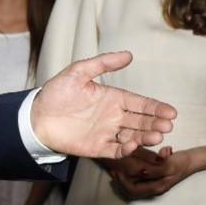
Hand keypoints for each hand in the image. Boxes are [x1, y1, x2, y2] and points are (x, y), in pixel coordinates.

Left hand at [31, 52, 175, 158]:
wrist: (35, 116)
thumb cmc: (55, 93)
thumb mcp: (77, 72)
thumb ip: (102, 63)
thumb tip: (128, 54)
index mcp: (113, 98)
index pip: (140, 103)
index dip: (156, 108)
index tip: (171, 112)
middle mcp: (113, 116)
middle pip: (141, 121)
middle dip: (156, 123)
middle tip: (167, 125)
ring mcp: (106, 132)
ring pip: (133, 136)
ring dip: (145, 137)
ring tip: (156, 136)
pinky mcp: (97, 147)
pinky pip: (116, 150)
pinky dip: (125, 149)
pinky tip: (132, 145)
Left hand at [111, 146, 193, 200]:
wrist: (191, 161)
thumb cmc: (180, 162)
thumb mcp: (168, 164)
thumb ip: (156, 169)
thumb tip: (142, 172)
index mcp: (156, 187)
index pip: (133, 191)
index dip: (122, 183)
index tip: (116, 171)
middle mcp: (153, 188)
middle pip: (131, 193)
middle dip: (119, 183)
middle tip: (112, 172)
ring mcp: (152, 185)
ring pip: (132, 189)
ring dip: (122, 182)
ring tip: (115, 172)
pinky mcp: (152, 180)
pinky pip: (136, 184)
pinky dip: (128, 179)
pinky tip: (123, 170)